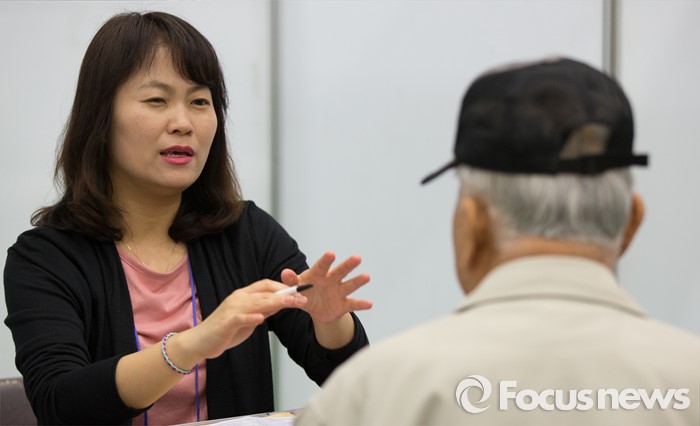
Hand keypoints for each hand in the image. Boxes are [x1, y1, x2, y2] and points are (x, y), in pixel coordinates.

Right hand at [186, 279, 307, 358]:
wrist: (200, 341)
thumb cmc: (225, 330)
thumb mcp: (248, 318)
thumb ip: (262, 311)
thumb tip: (280, 305)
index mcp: (243, 295)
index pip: (266, 285)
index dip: (283, 287)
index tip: (299, 292)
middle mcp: (238, 298)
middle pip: (265, 293)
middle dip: (286, 295)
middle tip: (302, 299)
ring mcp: (231, 309)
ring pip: (256, 303)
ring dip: (275, 303)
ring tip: (291, 304)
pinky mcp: (226, 323)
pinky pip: (240, 318)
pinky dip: (250, 317)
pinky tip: (260, 318)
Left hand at [280, 251, 371, 323]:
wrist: (315, 308)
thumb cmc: (304, 292)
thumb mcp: (296, 288)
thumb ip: (291, 281)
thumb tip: (285, 272)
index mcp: (318, 275)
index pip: (321, 266)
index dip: (326, 261)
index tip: (331, 254)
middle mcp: (331, 280)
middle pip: (340, 272)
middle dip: (348, 265)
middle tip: (357, 258)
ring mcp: (339, 292)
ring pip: (349, 285)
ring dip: (358, 281)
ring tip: (366, 277)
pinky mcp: (344, 304)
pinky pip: (353, 304)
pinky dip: (361, 304)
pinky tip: (369, 303)